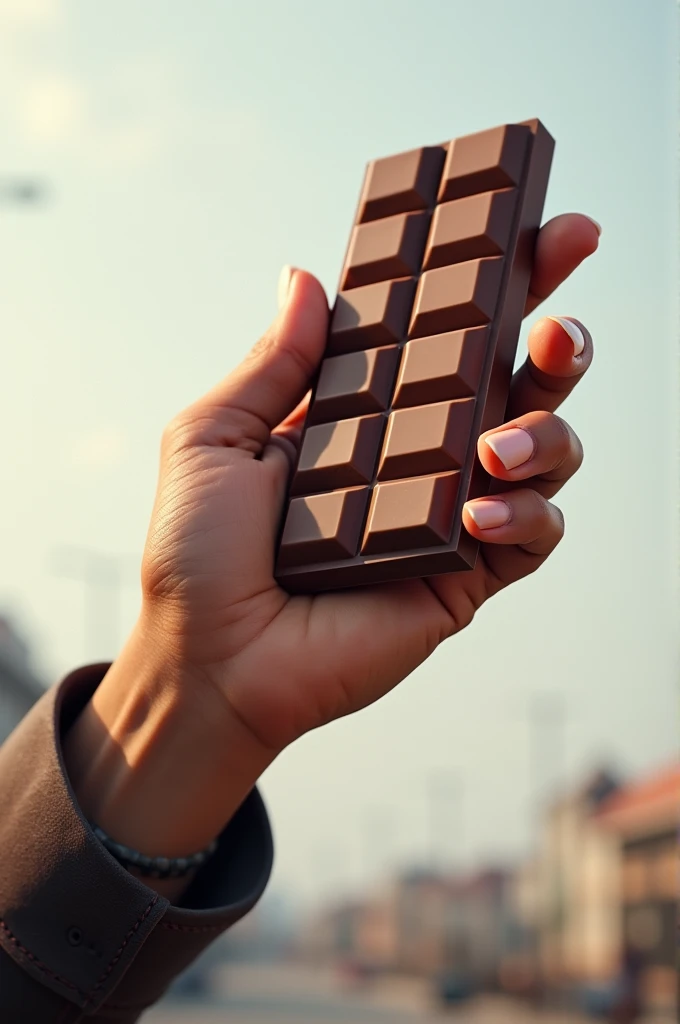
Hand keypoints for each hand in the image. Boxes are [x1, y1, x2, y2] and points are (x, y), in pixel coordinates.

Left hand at [139, 213, 598, 752]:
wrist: (209, 659)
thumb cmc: (199, 553)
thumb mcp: (216, 436)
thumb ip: (275, 362)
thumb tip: (304, 276)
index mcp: (366, 410)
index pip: (444, 332)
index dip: (496, 280)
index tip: (537, 225)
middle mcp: (419, 455)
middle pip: (516, 382)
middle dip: (557, 343)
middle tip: (559, 325)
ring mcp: (450, 516)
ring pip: (547, 451)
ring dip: (547, 432)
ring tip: (499, 444)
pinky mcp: (467, 576)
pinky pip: (534, 535)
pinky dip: (525, 515)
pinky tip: (476, 513)